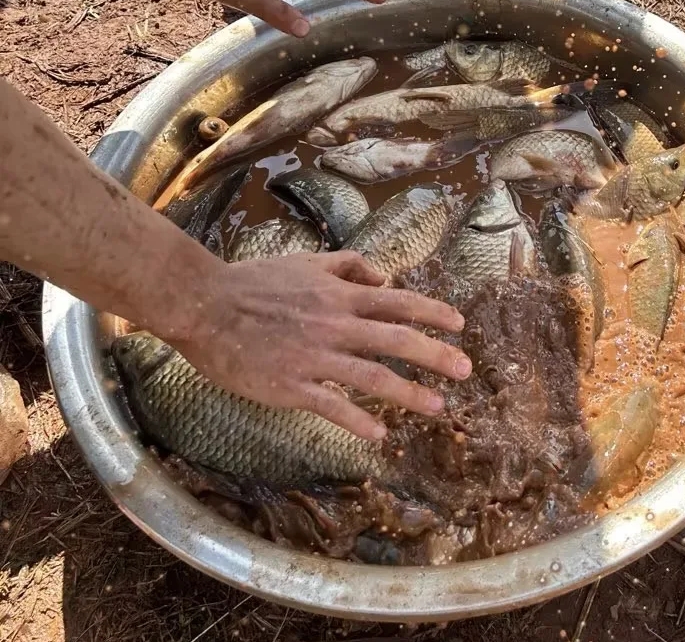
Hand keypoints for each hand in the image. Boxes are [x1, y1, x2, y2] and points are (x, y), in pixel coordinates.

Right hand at [170, 251, 471, 440]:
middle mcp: (335, 324)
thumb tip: (383, 277)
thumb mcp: (306, 262)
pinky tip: (378, 435)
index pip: (398, 302)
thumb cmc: (253, 282)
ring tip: (438, 407)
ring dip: (409, 393)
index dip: (432, 313)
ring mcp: (315, 357)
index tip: (460, 324)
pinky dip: (357, 421)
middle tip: (466, 370)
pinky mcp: (291, 386)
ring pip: (373, 377)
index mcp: (339, 296)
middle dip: (437, 355)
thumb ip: (347, 266)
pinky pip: (332, 406)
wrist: (204, 305)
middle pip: (397, 340)